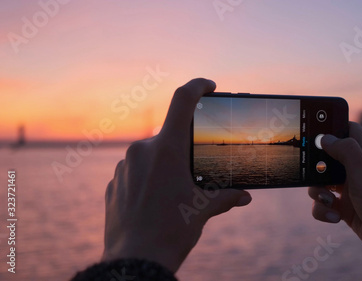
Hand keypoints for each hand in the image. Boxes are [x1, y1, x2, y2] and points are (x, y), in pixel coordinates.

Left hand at [102, 78, 251, 271]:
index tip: (209, 86)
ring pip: (151, 155)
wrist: (135, 259)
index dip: (198, 86)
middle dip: (184, 148)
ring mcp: (124, 166)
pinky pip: (135, 172)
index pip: (182, 100)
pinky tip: (157, 203)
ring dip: (165, 166)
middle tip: (195, 170)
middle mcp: (142, 150)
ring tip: (175, 193)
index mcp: (167, 149)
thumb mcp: (203, 209)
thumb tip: (245, 196)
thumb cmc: (172, 231)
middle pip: (169, 135)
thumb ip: (226, 196)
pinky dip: (149, 180)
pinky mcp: (114, 183)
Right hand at [308, 122, 361, 279]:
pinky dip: (323, 210)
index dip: (330, 127)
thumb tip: (325, 137)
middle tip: (314, 174)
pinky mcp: (346, 208)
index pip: (348, 129)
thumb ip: (345, 151)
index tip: (312, 132)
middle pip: (327, 157)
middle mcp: (358, 169)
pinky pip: (324, 204)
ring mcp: (351, 189)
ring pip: (321, 182)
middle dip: (315, 167)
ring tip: (329, 201)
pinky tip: (335, 217)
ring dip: (317, 192)